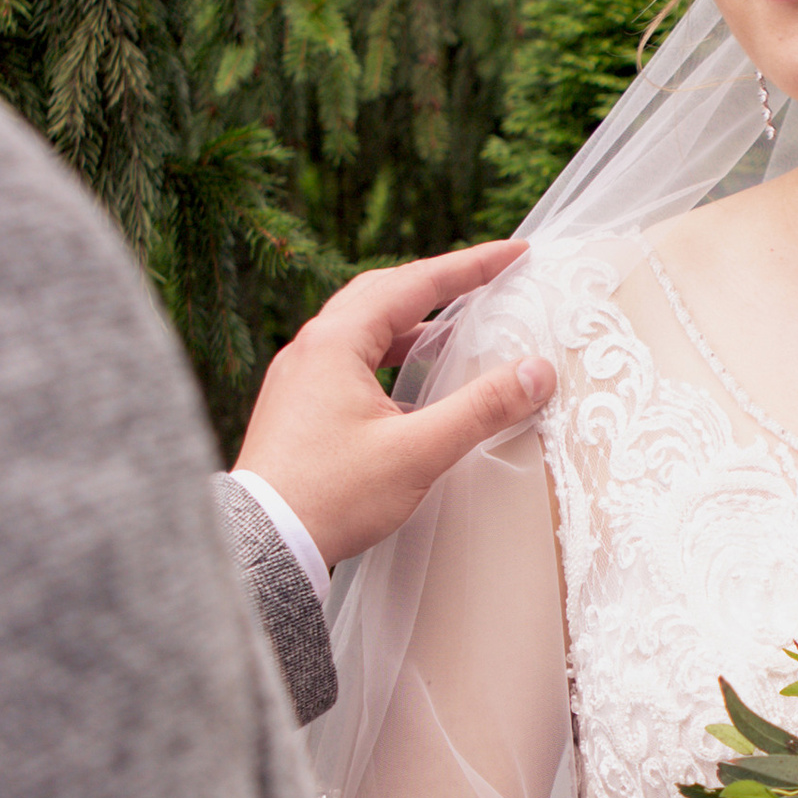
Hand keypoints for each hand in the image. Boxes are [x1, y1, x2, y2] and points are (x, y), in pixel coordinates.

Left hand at [235, 239, 554, 569]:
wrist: (262, 544)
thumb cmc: (330, 497)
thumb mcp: (417, 451)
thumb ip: (481, 408)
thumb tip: (535, 372)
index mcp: (337, 342)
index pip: (416, 282)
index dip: (471, 266)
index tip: (514, 254)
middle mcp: (311, 348)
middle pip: (384, 293)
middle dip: (438, 283)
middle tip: (484, 279)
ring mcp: (299, 377)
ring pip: (363, 329)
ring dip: (412, 324)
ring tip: (455, 330)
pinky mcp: (296, 407)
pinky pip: (349, 362)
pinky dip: (388, 358)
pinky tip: (412, 389)